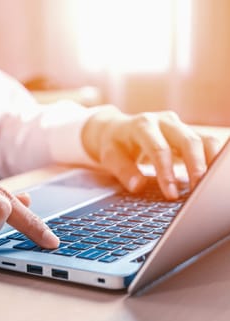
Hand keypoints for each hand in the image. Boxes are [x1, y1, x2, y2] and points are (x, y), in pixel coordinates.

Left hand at [82, 106, 223, 198]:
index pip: (159, 149)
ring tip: (210, 186)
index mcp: (142, 125)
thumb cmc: (115, 144)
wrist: (117, 129)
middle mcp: (164, 121)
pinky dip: (214, 157)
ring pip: (204, 139)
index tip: (170, 194)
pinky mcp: (189, 132)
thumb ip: (123, 170)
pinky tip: (215, 174)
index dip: (166, 173)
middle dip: (195, 167)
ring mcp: (179, 125)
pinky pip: (208, 142)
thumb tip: (137, 186)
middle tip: (197, 191)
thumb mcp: (110, 156)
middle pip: (188, 140)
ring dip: (210, 162)